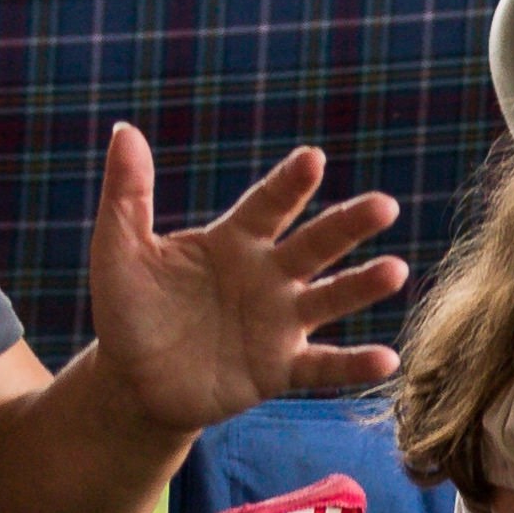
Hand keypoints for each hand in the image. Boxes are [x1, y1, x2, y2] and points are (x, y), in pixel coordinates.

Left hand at [79, 128, 410, 435]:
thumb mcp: (119, 252)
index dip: (290, 184)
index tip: (313, 159)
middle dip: (350, 224)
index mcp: (235, 241)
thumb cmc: (130, 310)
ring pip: (330, 298)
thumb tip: (124, 130)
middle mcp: (269, 275)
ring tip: (394, 271)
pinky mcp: (280, 368)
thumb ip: (126, 193)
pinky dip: (354, 365)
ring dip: (362, 285)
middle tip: (383, 206)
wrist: (134, 383)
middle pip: (316, 243)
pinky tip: (386, 359)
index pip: (269, 205)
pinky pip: (322, 365)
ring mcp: (280, 322)